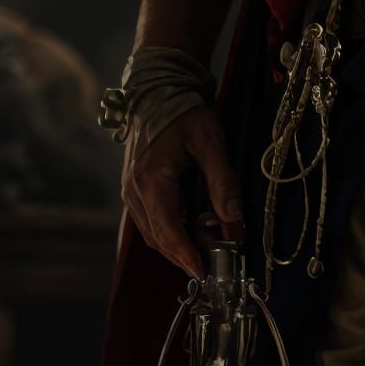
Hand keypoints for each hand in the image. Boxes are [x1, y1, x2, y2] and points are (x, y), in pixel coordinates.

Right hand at [122, 104, 243, 278]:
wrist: (159, 92)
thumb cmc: (184, 113)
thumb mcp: (211, 140)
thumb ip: (222, 181)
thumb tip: (233, 219)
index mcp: (151, 179)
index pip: (167, 230)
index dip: (185, 255)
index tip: (203, 272)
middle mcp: (134, 191)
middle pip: (158, 238)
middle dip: (184, 255)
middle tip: (214, 264)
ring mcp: (131, 192)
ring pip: (153, 233)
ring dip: (178, 244)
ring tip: (207, 247)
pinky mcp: (135, 190)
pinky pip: (152, 220)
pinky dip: (171, 230)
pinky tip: (193, 227)